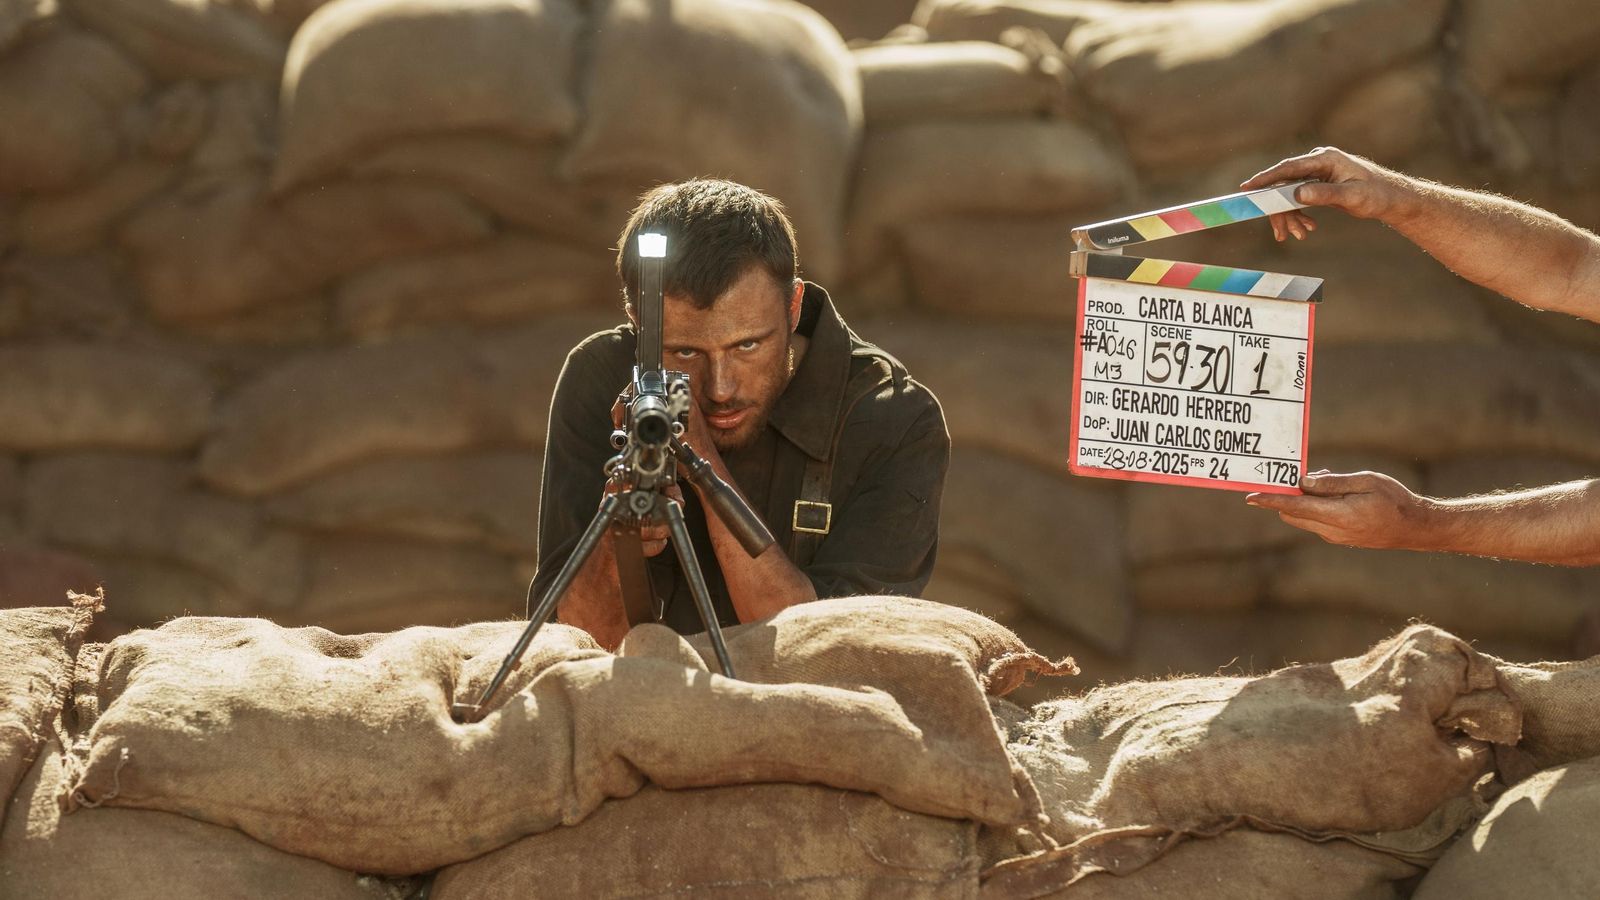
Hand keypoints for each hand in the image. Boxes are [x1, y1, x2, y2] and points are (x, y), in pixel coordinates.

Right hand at [1239, 146, 1413, 240]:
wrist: (1391, 199)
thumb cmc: (1376, 194)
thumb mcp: (1352, 196)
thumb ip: (1324, 194)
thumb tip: (1296, 193)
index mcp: (1325, 160)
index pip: (1289, 168)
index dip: (1266, 178)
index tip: (1247, 187)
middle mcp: (1318, 163)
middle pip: (1285, 185)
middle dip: (1281, 211)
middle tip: (1281, 234)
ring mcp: (1317, 174)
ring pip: (1290, 195)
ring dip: (1291, 217)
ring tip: (1298, 236)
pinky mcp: (1318, 185)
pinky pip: (1299, 199)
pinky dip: (1299, 215)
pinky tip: (1307, 229)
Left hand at [1245, 470, 1436, 550]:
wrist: (1415, 528)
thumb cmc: (1395, 500)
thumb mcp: (1366, 482)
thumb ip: (1332, 483)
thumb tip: (1302, 482)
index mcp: (1339, 515)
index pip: (1295, 507)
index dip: (1271, 500)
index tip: (1250, 497)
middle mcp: (1332, 531)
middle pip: (1294, 514)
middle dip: (1287, 496)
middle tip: (1295, 475)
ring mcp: (1335, 537)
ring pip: (1304, 518)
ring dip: (1304, 501)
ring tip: (1326, 480)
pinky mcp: (1340, 538)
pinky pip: (1316, 522)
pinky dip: (1315, 507)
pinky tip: (1334, 493)